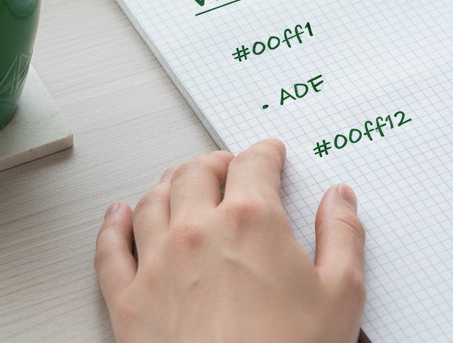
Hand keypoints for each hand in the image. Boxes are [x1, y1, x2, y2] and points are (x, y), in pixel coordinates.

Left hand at [95, 139, 366, 342]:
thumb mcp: (341, 296)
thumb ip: (343, 237)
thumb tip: (340, 200)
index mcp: (250, 221)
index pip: (254, 163)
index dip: (266, 153)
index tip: (270, 154)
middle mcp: (196, 231)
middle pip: (198, 172)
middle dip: (217, 163)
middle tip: (228, 166)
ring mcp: (156, 263)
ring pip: (153, 200)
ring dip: (170, 183)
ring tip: (181, 182)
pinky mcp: (127, 300)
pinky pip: (109, 247)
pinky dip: (113, 224)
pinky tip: (118, 215)